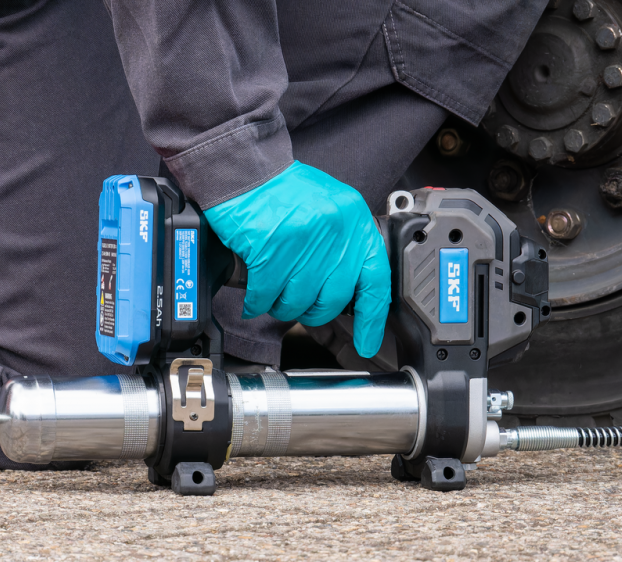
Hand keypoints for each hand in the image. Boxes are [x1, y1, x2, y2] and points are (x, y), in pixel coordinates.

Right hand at [203, 161, 390, 356]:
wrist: (246, 170)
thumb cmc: (283, 190)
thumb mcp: (329, 209)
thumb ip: (343, 245)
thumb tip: (346, 287)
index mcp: (354, 222)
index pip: (375, 281)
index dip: (373, 319)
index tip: (368, 343)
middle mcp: (335, 233)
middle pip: (332, 300)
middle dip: (313, 311)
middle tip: (299, 303)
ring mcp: (304, 242)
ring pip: (298, 302)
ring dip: (282, 306)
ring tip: (272, 293)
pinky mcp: (272, 251)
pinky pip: (267, 295)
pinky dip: (258, 302)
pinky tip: (254, 296)